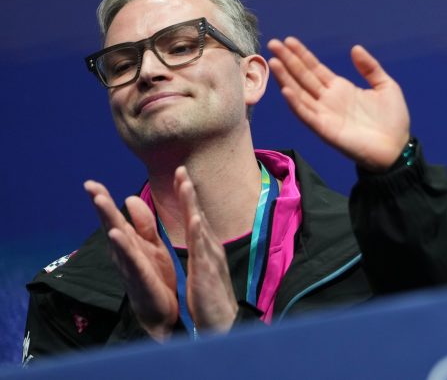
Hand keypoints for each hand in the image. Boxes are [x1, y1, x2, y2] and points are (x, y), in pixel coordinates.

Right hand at [85, 180, 177, 340]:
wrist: (162, 311)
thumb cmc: (154, 276)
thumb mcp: (151, 245)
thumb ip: (143, 223)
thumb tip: (129, 197)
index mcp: (129, 243)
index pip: (114, 218)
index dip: (103, 200)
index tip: (91, 182)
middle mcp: (124, 252)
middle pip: (110, 224)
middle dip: (101, 206)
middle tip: (90, 186)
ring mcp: (129, 265)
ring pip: (117, 240)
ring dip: (108, 220)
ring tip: (100, 201)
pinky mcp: (140, 278)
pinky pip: (132, 260)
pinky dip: (124, 247)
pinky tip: (115, 234)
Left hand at [175, 167, 236, 333]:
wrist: (221, 322)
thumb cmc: (209, 296)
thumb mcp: (201, 266)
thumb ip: (196, 245)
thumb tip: (194, 227)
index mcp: (206, 247)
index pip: (195, 215)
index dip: (187, 195)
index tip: (180, 174)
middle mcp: (210, 247)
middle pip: (199, 214)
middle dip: (189, 191)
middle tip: (181, 169)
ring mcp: (211, 258)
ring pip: (200, 226)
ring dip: (193, 205)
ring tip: (186, 185)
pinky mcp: (208, 272)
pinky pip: (203, 250)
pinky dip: (199, 233)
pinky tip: (195, 219)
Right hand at [267, 37, 410, 171]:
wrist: (397, 148)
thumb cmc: (392, 120)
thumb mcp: (385, 86)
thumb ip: (370, 68)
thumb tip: (355, 48)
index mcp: (340, 88)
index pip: (315, 68)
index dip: (302, 55)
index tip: (289, 40)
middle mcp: (327, 99)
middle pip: (303, 77)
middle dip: (288, 60)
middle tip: (273, 43)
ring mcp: (324, 114)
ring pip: (299, 93)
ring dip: (286, 78)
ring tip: (274, 62)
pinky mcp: (324, 129)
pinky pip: (306, 114)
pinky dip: (295, 103)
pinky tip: (286, 90)